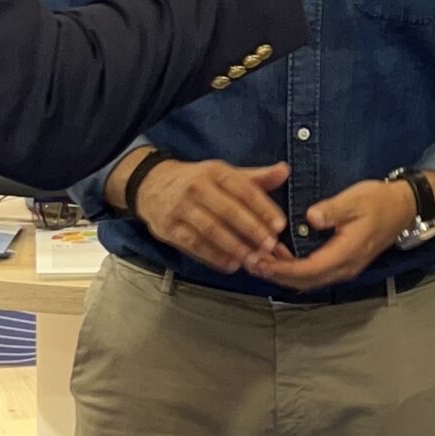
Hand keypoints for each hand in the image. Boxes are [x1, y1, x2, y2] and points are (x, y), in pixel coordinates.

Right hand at [126, 155, 290, 274]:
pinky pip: (193, 244)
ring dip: (234, 246)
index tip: (280, 225)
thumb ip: (255, 178)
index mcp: (214, 172)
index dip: (263, 207)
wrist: (150, 184)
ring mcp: (180, 208)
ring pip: (211, 230)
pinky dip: (213, 256)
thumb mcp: (223, 173)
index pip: (243, 189)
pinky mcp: (168, 228)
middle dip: (251, 230)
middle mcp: (196, 187)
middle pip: (228, 211)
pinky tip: (230, 264)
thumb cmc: (196, 181)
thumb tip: (284, 171)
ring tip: (253, 259)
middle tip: (270, 246)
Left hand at [261, 178, 415, 290]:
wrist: (402, 208)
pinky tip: (279, 257)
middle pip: (304, 280)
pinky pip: (314, 273)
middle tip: (250, 263)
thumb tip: (311, 218)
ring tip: (258, 261)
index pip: (308, 269)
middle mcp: (344, 267)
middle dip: (276, 275)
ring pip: (308, 279)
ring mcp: (344, 268)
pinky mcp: (342, 263)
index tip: (259, 260)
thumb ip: (332, 210)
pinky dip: (294, 269)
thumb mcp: (354, 200)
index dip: (282, 268)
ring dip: (283, 274)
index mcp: (346, 253)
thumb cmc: (378, 201)